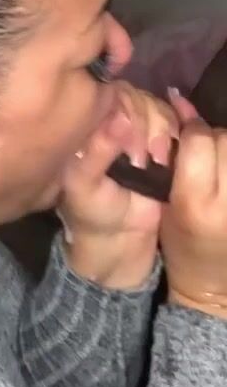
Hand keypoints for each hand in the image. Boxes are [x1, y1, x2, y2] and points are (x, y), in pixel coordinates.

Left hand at [57, 83, 182, 288]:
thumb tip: (119, 119)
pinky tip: (165, 159)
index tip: (129, 151)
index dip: (125, 115)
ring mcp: (138, 127)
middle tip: (140, 162)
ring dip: (160, 133)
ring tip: (155, 162)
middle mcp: (111, 118)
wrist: (118, 235)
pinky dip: (174, 136)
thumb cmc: (91, 209)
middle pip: (136, 98)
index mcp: (86, 123)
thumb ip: (96, 152)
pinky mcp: (161, 139)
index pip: (108, 96)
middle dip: (144, 127)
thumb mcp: (83, 184)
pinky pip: (173, 123)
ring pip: (157, 107)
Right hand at [161, 89, 226, 318]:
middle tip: (203, 151)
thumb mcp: (165, 200)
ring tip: (219, 163)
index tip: (184, 129)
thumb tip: (180, 100)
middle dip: (213, 138)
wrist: (212, 286)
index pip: (199, 138)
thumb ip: (173, 154)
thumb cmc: (179, 243)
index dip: (190, 127)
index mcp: (194, 202)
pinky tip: (224, 171)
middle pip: (225, 140)